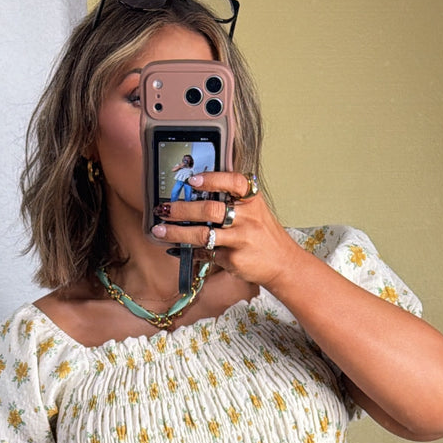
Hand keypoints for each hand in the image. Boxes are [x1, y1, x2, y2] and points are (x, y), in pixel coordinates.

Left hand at [151, 171, 298, 290]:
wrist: (282, 263)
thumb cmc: (263, 234)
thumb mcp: (255, 210)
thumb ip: (232, 200)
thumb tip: (196, 190)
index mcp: (252, 200)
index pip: (233, 182)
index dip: (212, 179)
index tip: (192, 180)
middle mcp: (248, 218)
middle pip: (210, 209)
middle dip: (182, 209)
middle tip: (164, 209)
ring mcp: (241, 240)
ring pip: (203, 234)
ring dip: (177, 233)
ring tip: (159, 230)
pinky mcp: (234, 259)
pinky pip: (206, 254)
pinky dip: (189, 252)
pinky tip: (176, 249)